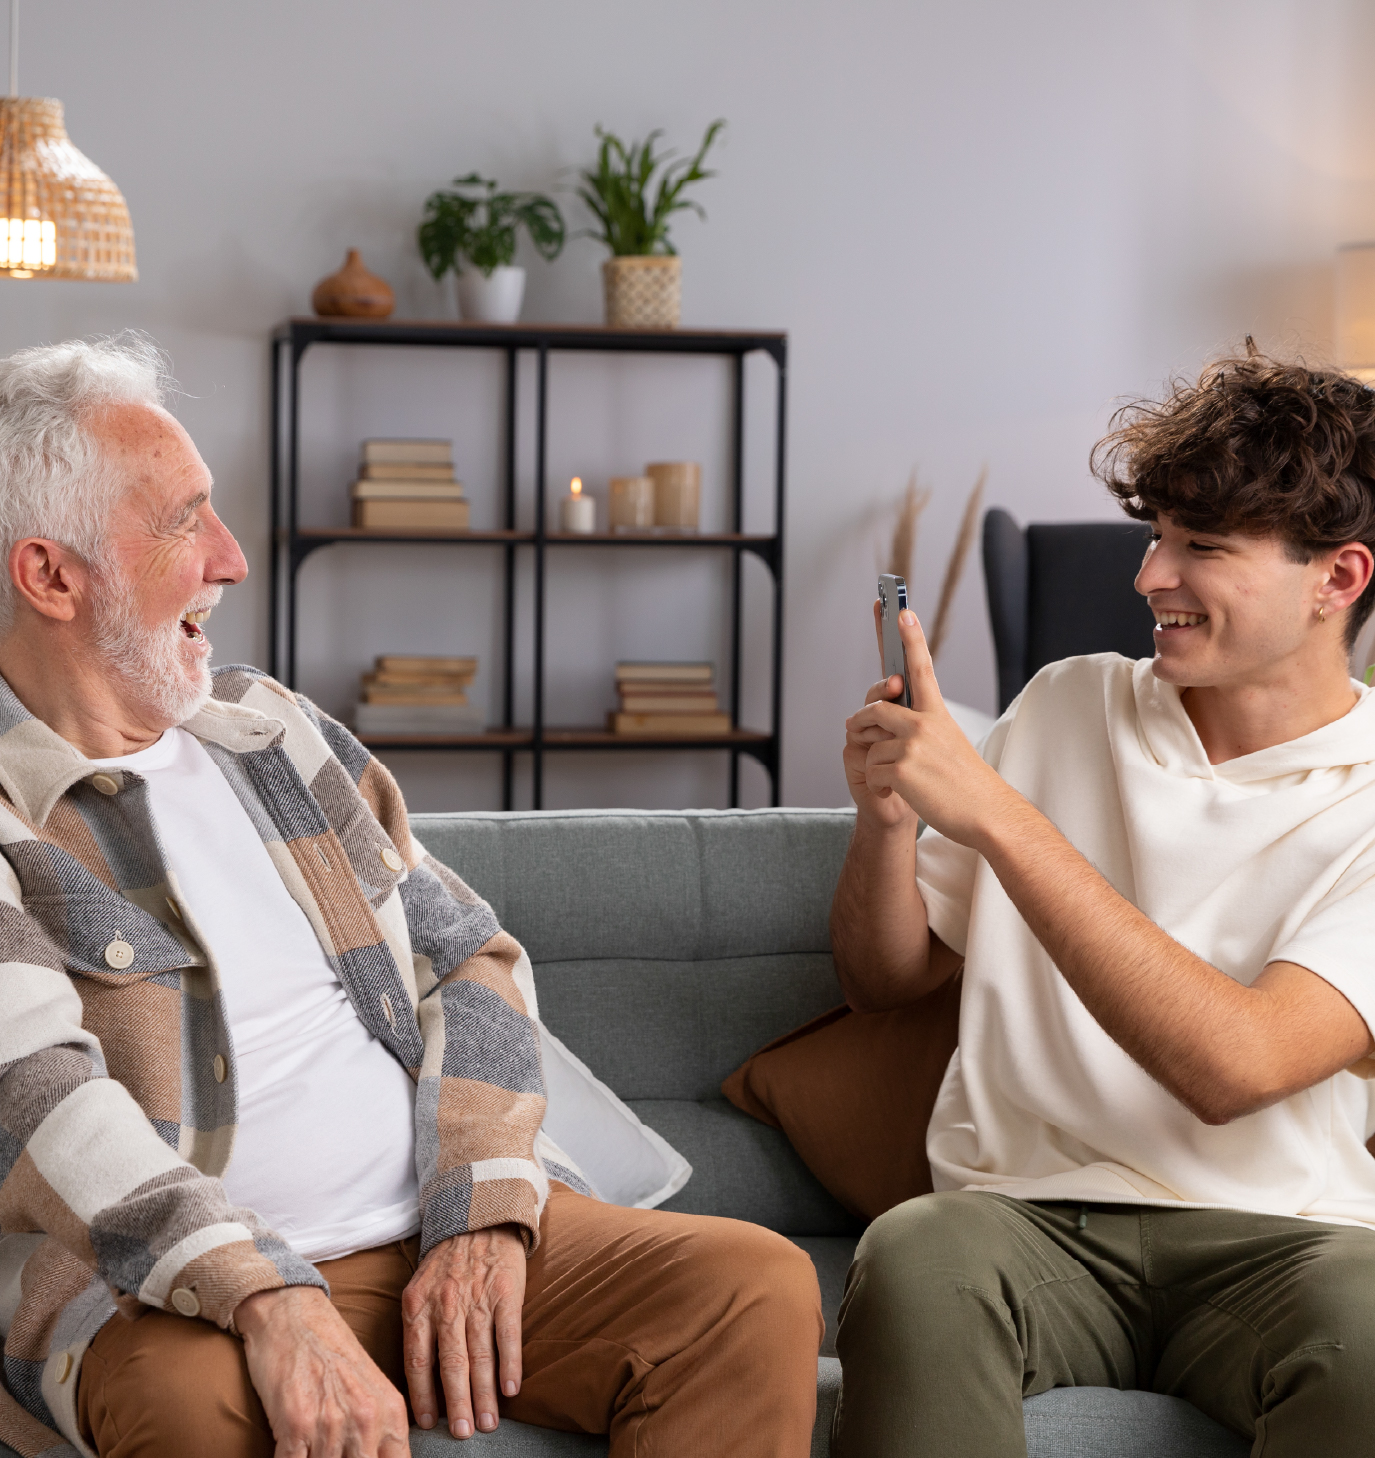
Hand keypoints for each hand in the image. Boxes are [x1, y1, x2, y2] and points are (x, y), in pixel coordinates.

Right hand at [236, 1285, 408, 1457]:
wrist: (292, 1315)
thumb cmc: (330, 1353)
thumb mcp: (370, 1388)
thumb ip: (380, 1431)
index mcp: (390, 1411)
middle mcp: (366, 1419)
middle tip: (333, 1450)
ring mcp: (331, 1423)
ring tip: (312, 1445)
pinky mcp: (296, 1424)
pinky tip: (291, 1449)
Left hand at [402, 1225, 525, 1439]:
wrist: (479, 1218)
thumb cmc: (447, 1263)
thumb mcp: (419, 1288)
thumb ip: (419, 1327)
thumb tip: (420, 1379)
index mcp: (418, 1305)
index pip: (417, 1360)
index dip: (424, 1395)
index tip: (430, 1423)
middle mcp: (447, 1304)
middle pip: (451, 1364)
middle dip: (457, 1403)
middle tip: (463, 1433)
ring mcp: (478, 1298)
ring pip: (480, 1355)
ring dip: (485, 1393)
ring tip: (489, 1422)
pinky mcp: (506, 1291)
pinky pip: (508, 1334)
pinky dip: (510, 1364)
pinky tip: (512, 1388)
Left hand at [845, 606, 1012, 846]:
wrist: (986, 814)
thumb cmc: (966, 782)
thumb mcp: (948, 742)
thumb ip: (919, 726)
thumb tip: (886, 717)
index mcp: (938, 712)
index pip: (921, 667)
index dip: (910, 638)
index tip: (901, 611)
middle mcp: (924, 722)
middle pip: (876, 707)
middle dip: (862, 722)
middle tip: (861, 733)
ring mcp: (912, 744)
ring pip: (870, 745)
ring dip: (877, 765)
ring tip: (902, 780)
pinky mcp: (901, 767)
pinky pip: (870, 769)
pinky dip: (878, 785)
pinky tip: (898, 792)